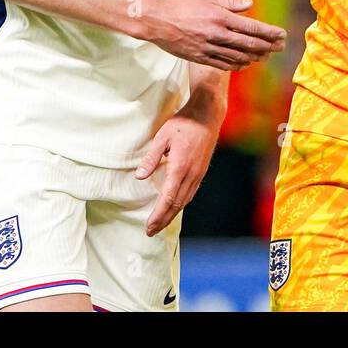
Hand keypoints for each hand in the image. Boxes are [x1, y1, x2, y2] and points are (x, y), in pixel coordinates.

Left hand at [136, 88, 223, 236]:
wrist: (207, 115)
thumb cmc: (183, 123)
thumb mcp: (162, 137)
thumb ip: (152, 158)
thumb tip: (140, 177)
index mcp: (180, 167)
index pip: (168, 199)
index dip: (158, 215)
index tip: (148, 227)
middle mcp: (191, 174)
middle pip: (177, 204)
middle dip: (163, 220)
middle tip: (150, 232)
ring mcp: (198, 173)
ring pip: (185, 200)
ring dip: (172, 214)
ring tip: (160, 223)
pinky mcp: (201, 171)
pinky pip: (191, 193)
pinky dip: (181, 204)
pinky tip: (175, 206)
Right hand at [137, 0, 285, 70]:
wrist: (156, 21)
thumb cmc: (181, 6)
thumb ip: (229, 3)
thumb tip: (249, 5)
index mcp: (220, 17)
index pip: (251, 27)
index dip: (269, 33)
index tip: (281, 35)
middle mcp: (217, 34)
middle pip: (249, 44)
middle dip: (268, 46)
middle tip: (280, 47)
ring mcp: (208, 48)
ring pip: (238, 56)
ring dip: (255, 57)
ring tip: (266, 56)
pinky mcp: (200, 57)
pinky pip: (223, 64)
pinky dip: (237, 65)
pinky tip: (245, 63)